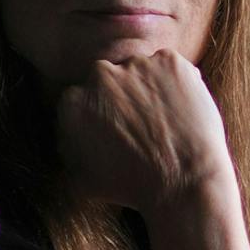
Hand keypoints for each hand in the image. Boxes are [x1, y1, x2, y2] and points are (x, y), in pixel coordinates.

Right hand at [55, 50, 234, 213]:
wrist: (183, 183)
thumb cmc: (134, 189)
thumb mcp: (82, 177)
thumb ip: (68, 146)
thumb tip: (66, 132)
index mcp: (73, 101)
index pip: (83, 98)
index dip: (102, 113)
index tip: (117, 127)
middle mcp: (100, 75)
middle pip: (110, 78)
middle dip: (123, 97)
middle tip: (144, 124)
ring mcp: (137, 65)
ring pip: (141, 70)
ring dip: (150, 88)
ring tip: (166, 121)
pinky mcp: (170, 61)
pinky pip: (171, 66)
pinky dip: (177, 82)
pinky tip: (181, 111)